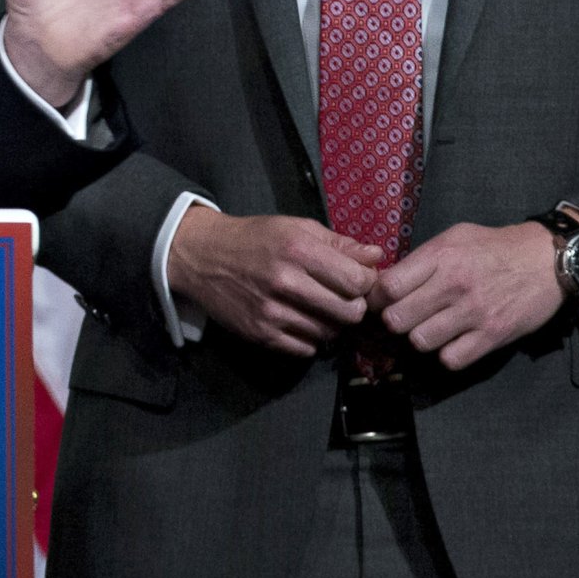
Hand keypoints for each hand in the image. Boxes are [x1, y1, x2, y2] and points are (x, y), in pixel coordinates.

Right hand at [166, 205, 384, 355]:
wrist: (201, 256)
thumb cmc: (254, 238)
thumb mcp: (296, 228)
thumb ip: (339, 243)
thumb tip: (377, 257)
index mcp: (298, 250)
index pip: (358, 281)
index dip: (366, 282)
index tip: (357, 279)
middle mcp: (285, 282)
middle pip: (350, 313)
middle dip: (354, 307)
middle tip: (342, 298)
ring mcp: (271, 312)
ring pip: (330, 333)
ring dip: (331, 324)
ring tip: (319, 309)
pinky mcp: (260, 334)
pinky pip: (306, 349)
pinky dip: (310, 339)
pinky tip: (301, 321)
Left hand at [371, 220, 564, 370]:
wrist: (547, 260)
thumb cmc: (496, 246)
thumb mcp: (455, 237)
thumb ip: (421, 258)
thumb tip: (386, 280)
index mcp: (441, 256)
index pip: (388, 287)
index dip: (376, 298)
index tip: (380, 302)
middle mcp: (454, 284)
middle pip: (397, 319)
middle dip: (394, 321)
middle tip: (404, 318)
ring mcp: (475, 312)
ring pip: (420, 341)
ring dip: (420, 338)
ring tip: (429, 328)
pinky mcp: (494, 335)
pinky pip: (452, 359)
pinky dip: (447, 354)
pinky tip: (452, 341)